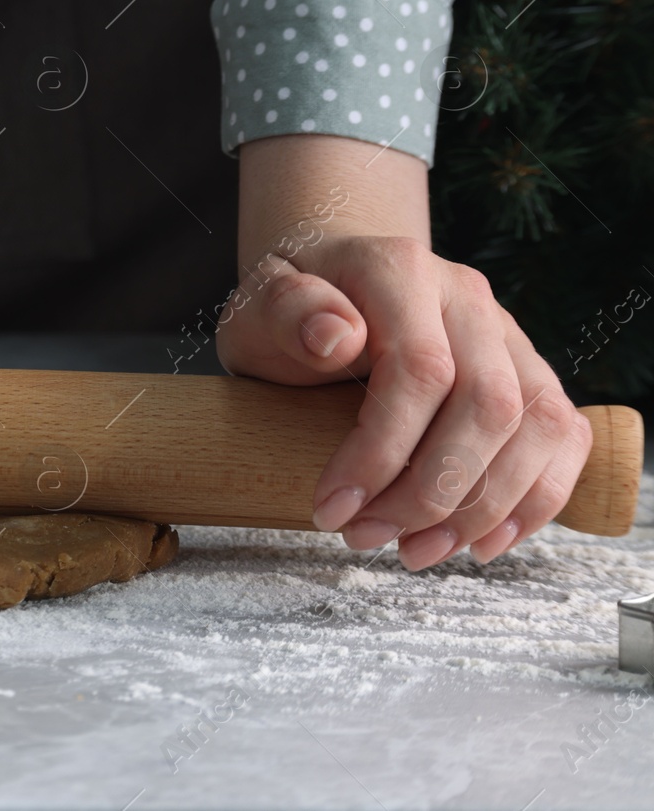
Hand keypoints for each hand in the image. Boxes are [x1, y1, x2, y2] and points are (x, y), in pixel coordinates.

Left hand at [220, 135, 593, 569]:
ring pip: (538, 425)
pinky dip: (535, 500)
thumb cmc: (289, 314)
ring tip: (414, 552)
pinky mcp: (529, 374)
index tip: (332, 509)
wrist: (325, 297)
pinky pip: (564, 436)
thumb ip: (286, 312)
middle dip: (431, 492)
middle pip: (490, 405)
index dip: (381, 452)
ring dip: (484, 508)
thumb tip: (333, 336)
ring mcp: (507, 335)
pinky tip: (480, 543)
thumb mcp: (259, 307)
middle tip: (366, 538)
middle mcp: (467, 298)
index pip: (421, 369)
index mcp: (400, 271)